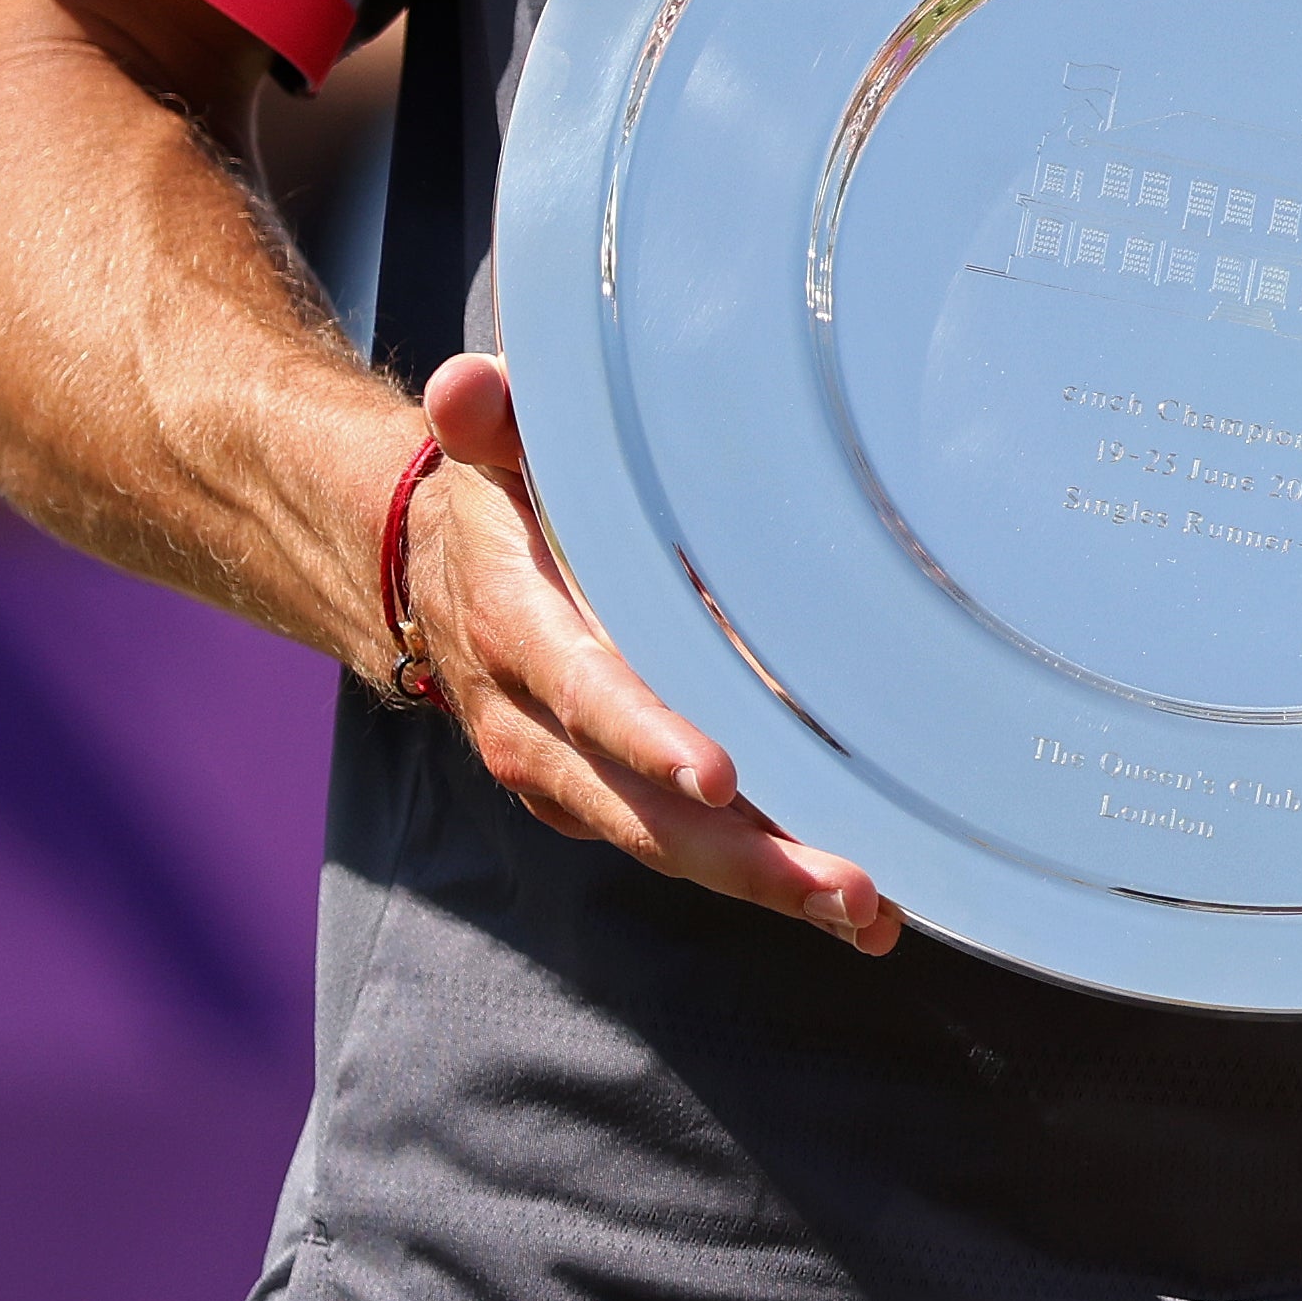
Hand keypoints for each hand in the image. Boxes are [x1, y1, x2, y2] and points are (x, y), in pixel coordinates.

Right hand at [393, 352, 899, 955]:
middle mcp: (540, 729)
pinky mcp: (610, 803)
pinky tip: (864, 915)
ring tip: (871, 910)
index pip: (586, 694)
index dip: (647, 738)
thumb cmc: (496, 502)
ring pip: (671, 849)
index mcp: (518, 633)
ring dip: (770, 886)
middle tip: (845, 885)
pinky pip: (689, 854)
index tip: (721, 777)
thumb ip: (486, 423)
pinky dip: (767, 883)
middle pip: (642, 807)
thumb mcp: (487, 454)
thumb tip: (468, 385)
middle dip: (744, 855)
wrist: (430, 582)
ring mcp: (575, 780)